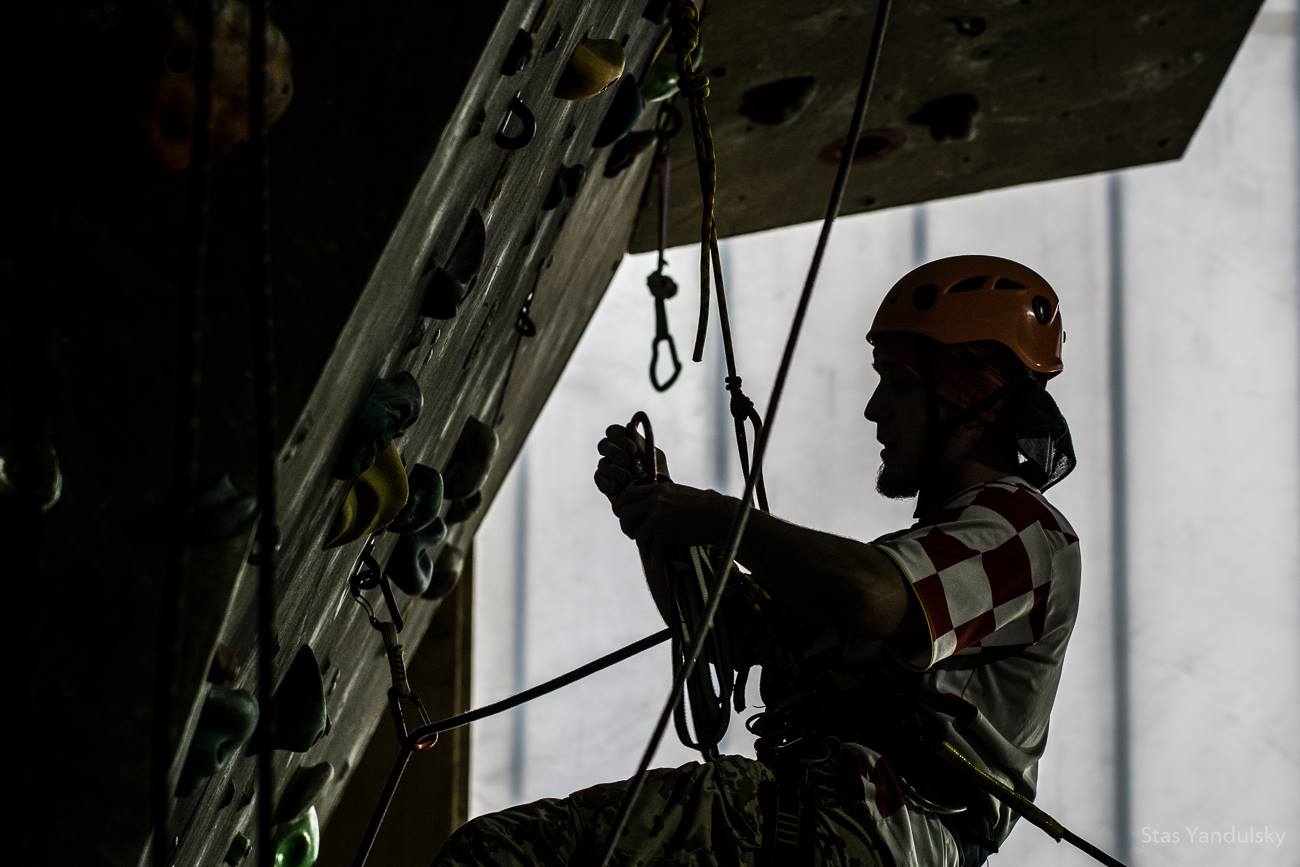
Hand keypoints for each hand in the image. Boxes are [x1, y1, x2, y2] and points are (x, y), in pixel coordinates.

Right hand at [593, 424, 669, 502]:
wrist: (658, 500)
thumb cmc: (659, 476)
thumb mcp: (654, 457)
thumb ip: (641, 442)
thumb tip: (631, 424)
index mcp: (626, 443)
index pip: (613, 432)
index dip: (619, 436)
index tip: (633, 449)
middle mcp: (614, 454)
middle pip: (603, 444)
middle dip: (614, 451)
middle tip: (626, 460)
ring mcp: (608, 469)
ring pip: (602, 463)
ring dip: (614, 469)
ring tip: (628, 479)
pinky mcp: (604, 484)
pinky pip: (598, 477)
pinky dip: (607, 481)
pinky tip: (619, 488)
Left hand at [611, 481, 735, 548]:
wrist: (719, 516)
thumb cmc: (703, 506)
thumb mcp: (678, 492)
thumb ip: (661, 496)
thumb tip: (645, 504)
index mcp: (658, 489)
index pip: (628, 493)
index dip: (621, 505)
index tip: (622, 514)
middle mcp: (655, 501)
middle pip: (625, 514)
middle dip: (626, 526)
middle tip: (632, 533)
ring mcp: (660, 517)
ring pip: (637, 534)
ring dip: (641, 544)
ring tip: (648, 550)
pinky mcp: (667, 533)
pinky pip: (653, 549)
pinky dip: (655, 559)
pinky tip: (657, 564)